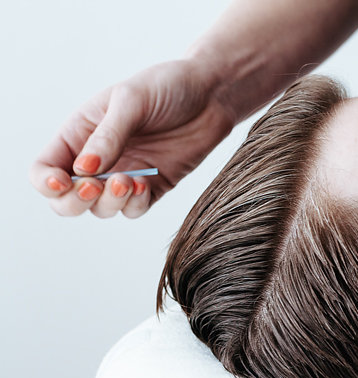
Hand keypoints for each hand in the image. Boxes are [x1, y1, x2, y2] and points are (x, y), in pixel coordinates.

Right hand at [29, 59, 235, 218]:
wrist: (211, 94)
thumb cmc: (167, 86)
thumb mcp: (131, 101)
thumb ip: (108, 136)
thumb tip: (83, 170)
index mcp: (79, 134)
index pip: (45, 168)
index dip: (46, 182)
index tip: (63, 181)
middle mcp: (97, 159)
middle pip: (67, 200)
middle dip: (74, 202)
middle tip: (95, 187)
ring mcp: (125, 175)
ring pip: (101, 209)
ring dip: (109, 203)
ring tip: (128, 180)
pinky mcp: (154, 187)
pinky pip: (134, 209)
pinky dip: (134, 204)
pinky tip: (143, 185)